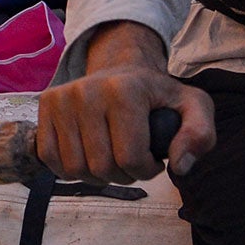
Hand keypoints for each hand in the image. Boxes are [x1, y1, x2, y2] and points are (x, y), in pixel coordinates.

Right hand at [37, 21, 214, 184]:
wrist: (120, 69)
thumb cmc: (157, 95)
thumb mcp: (193, 107)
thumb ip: (199, 135)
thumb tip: (179, 166)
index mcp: (125, 91)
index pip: (131, 159)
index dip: (147, 171)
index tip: (153, 160)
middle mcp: (87, 91)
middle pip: (101, 167)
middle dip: (122, 175)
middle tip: (132, 160)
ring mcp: (62, 98)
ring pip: (74, 169)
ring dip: (96, 176)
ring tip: (111, 158)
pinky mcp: (45, 105)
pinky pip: (50, 159)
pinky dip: (69, 170)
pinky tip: (87, 158)